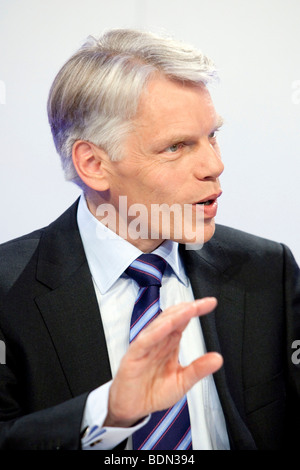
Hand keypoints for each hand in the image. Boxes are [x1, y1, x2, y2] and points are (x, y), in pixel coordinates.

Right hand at [104, 297, 222, 426]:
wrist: (132, 409)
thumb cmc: (153, 392)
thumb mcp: (182, 382)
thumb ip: (198, 369)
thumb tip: (218, 358)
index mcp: (169, 344)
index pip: (183, 321)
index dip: (196, 310)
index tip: (211, 303)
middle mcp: (158, 341)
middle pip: (173, 318)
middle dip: (188, 309)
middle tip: (203, 303)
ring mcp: (145, 347)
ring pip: (159, 326)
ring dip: (174, 316)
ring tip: (189, 309)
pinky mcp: (133, 356)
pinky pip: (145, 341)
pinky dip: (155, 333)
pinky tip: (166, 326)